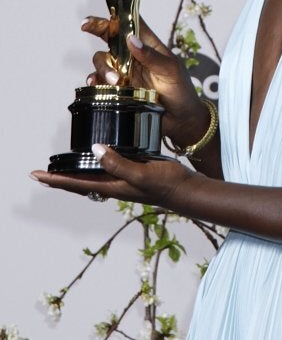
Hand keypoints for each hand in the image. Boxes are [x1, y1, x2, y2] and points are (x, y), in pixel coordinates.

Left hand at [32, 145, 198, 209]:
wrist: (188, 190)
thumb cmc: (167, 185)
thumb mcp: (142, 174)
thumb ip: (119, 163)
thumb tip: (96, 149)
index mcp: (112, 187)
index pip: (76, 184)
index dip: (55, 180)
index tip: (36, 175)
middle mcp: (114, 185)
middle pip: (79, 183)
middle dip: (60, 179)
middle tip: (42, 173)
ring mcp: (123, 180)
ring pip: (92, 176)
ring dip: (76, 173)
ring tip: (63, 166)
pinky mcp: (133, 172)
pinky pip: (108, 169)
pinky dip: (97, 163)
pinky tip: (99, 155)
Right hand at [82, 0, 208, 145]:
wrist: (180, 121)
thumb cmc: (181, 91)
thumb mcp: (171, 71)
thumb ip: (152, 56)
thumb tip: (131, 39)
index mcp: (147, 43)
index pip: (130, 16)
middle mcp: (131, 54)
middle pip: (108, 34)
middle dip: (96, 26)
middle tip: (87, 25)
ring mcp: (123, 71)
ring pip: (101, 59)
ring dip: (103, 67)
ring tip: (117, 81)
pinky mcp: (117, 90)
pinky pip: (98, 81)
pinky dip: (94, 81)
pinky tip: (96, 84)